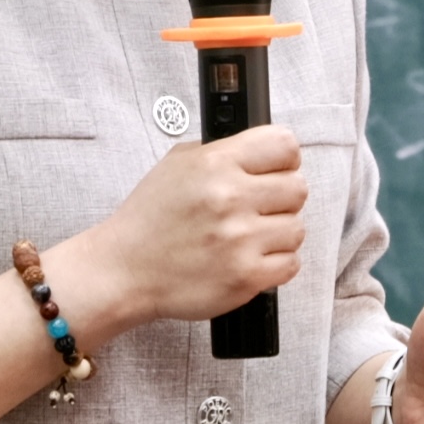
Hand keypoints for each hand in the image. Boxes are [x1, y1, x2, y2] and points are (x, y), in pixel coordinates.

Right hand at [50, 126, 307, 334]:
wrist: (124, 270)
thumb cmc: (151, 218)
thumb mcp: (178, 164)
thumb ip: (223, 152)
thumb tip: (263, 154)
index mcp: (215, 163)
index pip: (285, 146)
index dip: (284, 160)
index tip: (275, 171)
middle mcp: (230, 197)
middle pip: (298, 188)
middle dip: (281, 199)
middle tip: (258, 209)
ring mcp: (240, 239)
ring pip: (297, 229)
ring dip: (278, 234)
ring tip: (249, 238)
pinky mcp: (245, 276)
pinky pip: (290, 264)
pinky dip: (275, 265)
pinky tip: (250, 259)